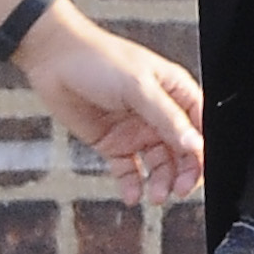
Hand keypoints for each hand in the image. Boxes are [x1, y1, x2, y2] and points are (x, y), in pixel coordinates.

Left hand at [18, 5, 205, 204]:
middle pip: (183, 151)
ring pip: (159, 165)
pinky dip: (133, 185)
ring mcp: (136, 130)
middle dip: (184, 173)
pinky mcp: (113, 143)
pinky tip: (134, 195)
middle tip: (178, 190)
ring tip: (156, 196)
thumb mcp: (139, 87)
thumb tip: (194, 144)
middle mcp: (158, 113)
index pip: (199, 127)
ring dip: (161, 182)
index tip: (198, 171)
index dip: (202, 151)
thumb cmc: (97, 58)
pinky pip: (129, 171)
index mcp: (174, 92)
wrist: (52, 59)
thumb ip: (168, 118)